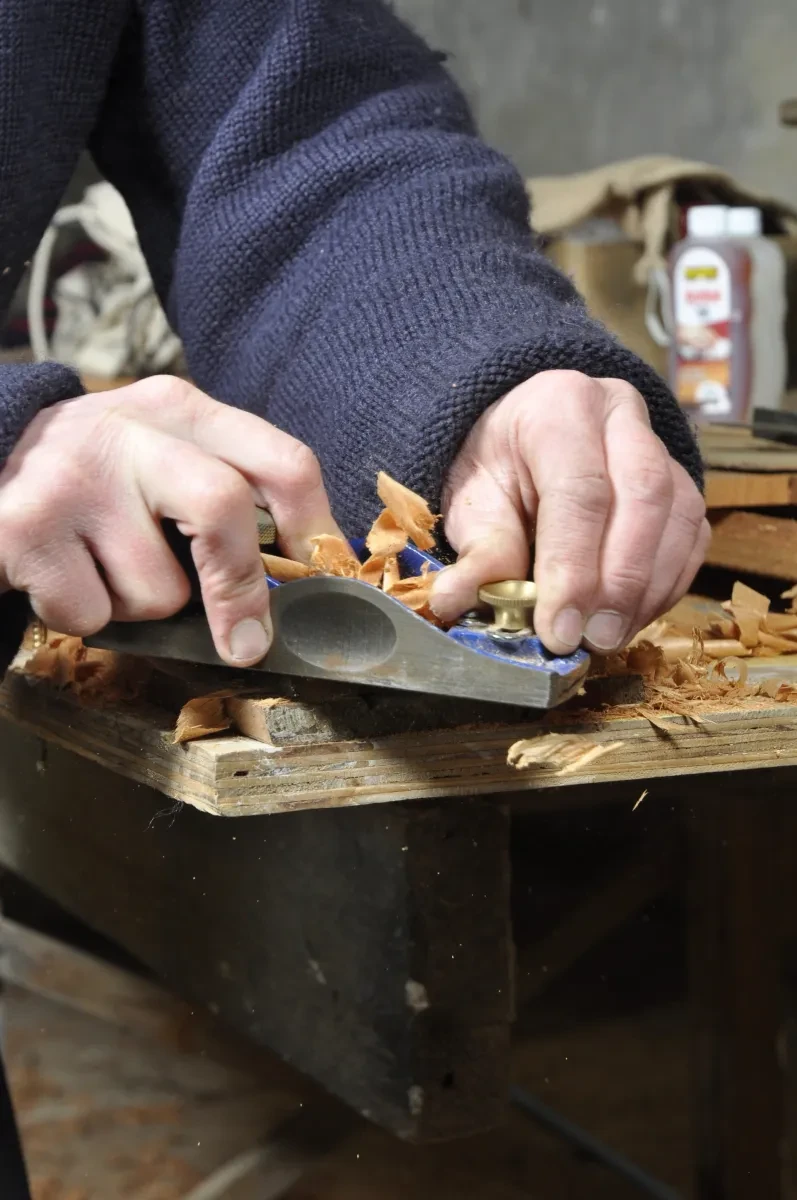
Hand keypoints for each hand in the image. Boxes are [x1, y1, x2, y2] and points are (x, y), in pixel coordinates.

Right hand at [0, 376, 341, 665]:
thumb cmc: (92, 478)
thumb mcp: (160, 456)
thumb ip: (222, 493)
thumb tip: (293, 582)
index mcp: (180, 409)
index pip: (280, 461)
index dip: (316, 530)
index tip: (321, 580)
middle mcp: (129, 431)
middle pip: (223, 509)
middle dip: (241, 591)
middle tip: (245, 642)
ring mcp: (73, 479)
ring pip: (158, 590)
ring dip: (142, 608)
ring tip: (104, 569)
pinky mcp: (25, 530)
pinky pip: (94, 616)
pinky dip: (86, 617)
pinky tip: (63, 578)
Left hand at [431, 372, 708, 653]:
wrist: (521, 438)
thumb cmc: (497, 469)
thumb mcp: (472, 502)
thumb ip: (477, 552)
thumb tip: (453, 601)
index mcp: (558, 408)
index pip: (580, 489)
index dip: (573, 568)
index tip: (559, 630)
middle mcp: (619, 415)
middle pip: (643, 496)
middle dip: (620, 580)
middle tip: (594, 639)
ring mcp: (660, 445)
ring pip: (679, 516)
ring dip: (647, 590)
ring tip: (609, 637)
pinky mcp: (683, 481)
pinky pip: (693, 537)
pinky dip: (666, 587)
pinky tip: (631, 618)